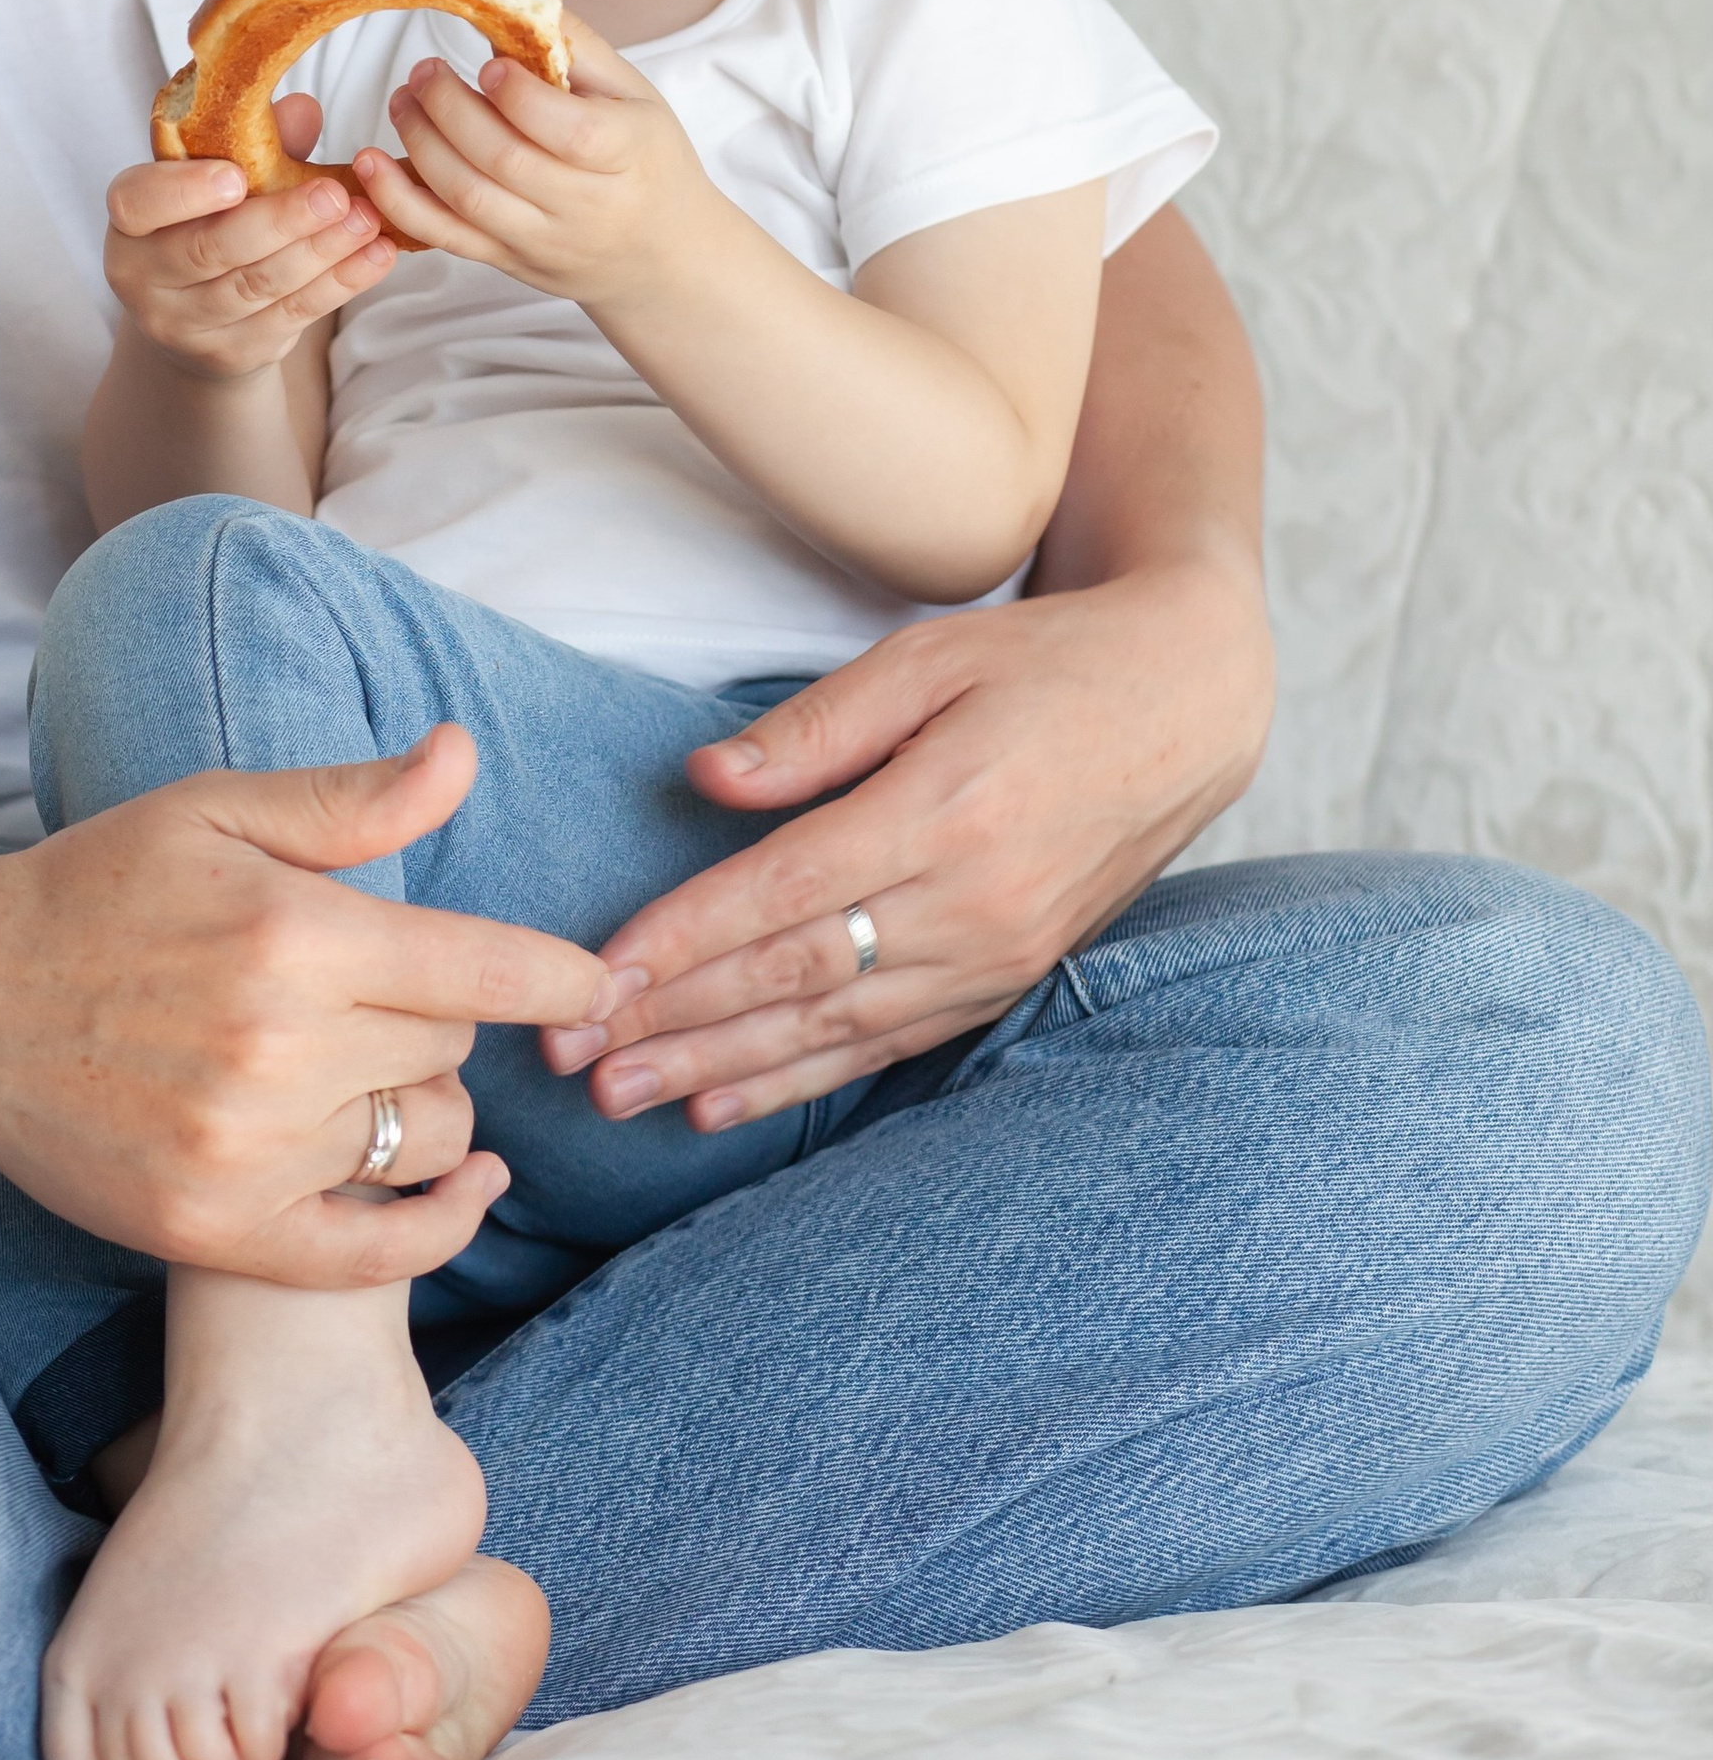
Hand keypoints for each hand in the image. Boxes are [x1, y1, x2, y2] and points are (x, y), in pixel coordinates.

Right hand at [0, 721, 615, 1283]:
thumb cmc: (97, 890)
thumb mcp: (218, 812)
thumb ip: (353, 799)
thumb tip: (466, 753)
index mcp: (293, 936)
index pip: (486, 969)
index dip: (563, 976)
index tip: (600, 982)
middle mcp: (281, 1052)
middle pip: (451, 1045)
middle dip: (437, 1014)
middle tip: (374, 991)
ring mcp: (250, 1155)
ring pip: (425, 1139)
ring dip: (421, 1104)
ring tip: (362, 1069)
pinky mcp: (219, 1233)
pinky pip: (380, 1256)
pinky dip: (436, 1224)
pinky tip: (463, 1187)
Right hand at [104, 93, 391, 379]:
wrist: (195, 317)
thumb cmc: (207, 223)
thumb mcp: (216, 179)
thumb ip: (254, 143)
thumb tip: (304, 110)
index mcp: (131, 223)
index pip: (138, 203)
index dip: (184, 191)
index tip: (236, 176)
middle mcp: (145, 278)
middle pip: (210, 250)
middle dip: (279, 222)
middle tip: (334, 196)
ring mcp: (186, 324)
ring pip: (257, 286)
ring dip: (320, 252)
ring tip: (367, 220)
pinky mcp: (234, 352)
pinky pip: (292, 315)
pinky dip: (340, 284)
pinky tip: (375, 255)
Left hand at [357, 20, 713, 309]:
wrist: (663, 257)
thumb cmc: (649, 161)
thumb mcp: (638, 96)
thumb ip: (579, 47)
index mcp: (629, 155)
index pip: (571, 132)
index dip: (520, 97)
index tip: (488, 64)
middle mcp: (586, 207)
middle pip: (504, 161)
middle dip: (450, 110)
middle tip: (424, 71)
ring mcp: (543, 241)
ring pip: (467, 199)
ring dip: (420, 144)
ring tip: (402, 101)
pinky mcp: (508, 262)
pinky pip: (444, 238)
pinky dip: (399, 202)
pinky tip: (371, 164)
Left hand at [542, 553, 1271, 1129]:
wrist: (1189, 706)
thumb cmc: (1045, 663)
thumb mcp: (929, 658)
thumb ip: (815, 728)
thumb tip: (704, 781)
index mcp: (944, 808)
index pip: (785, 891)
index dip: (683, 939)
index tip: (593, 972)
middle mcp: (972, 900)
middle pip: (796, 975)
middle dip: (674, 1020)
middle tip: (569, 1056)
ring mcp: (995, 953)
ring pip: (833, 1027)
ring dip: (719, 1066)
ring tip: (620, 1096)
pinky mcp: (1007, 979)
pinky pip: (887, 1045)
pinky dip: (801, 1079)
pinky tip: (723, 1101)